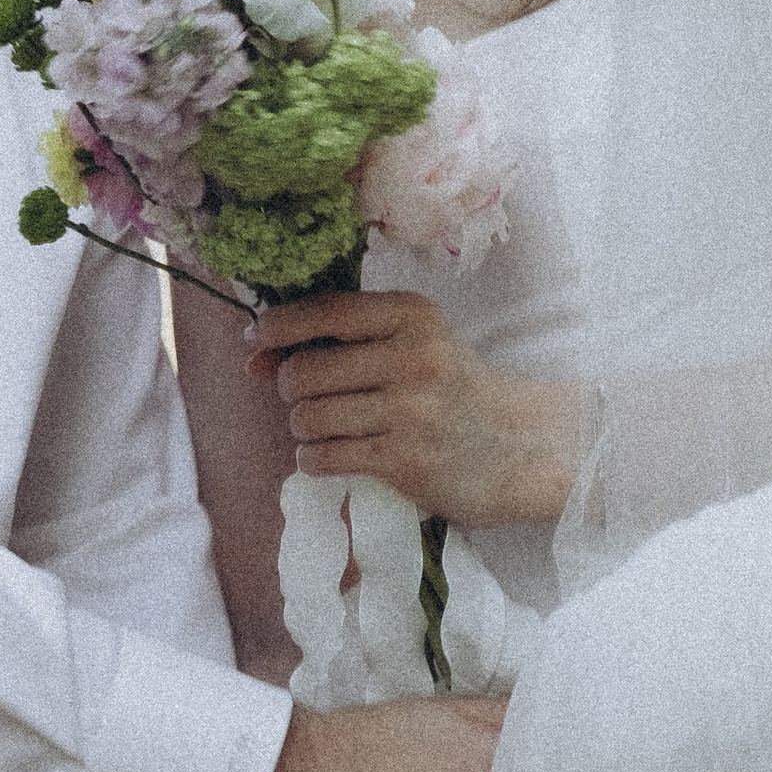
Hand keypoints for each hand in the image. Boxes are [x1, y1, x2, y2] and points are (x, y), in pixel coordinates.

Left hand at [251, 292, 578, 531]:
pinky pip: (322, 457)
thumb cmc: (449, 389)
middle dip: (291, 389)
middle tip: (310, 398)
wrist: (517, 448)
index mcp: (412, 315)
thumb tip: (253, 356)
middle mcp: (412, 356)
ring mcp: (411, 411)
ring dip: (304, 428)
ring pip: (308, 417)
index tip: (258, 341)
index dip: (277, 326)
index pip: (323, 310)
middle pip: (303, 371)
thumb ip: (336, 341)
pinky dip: (314, 459)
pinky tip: (334, 455)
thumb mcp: (409, 345)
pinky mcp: (405, 460)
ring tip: (328, 429)